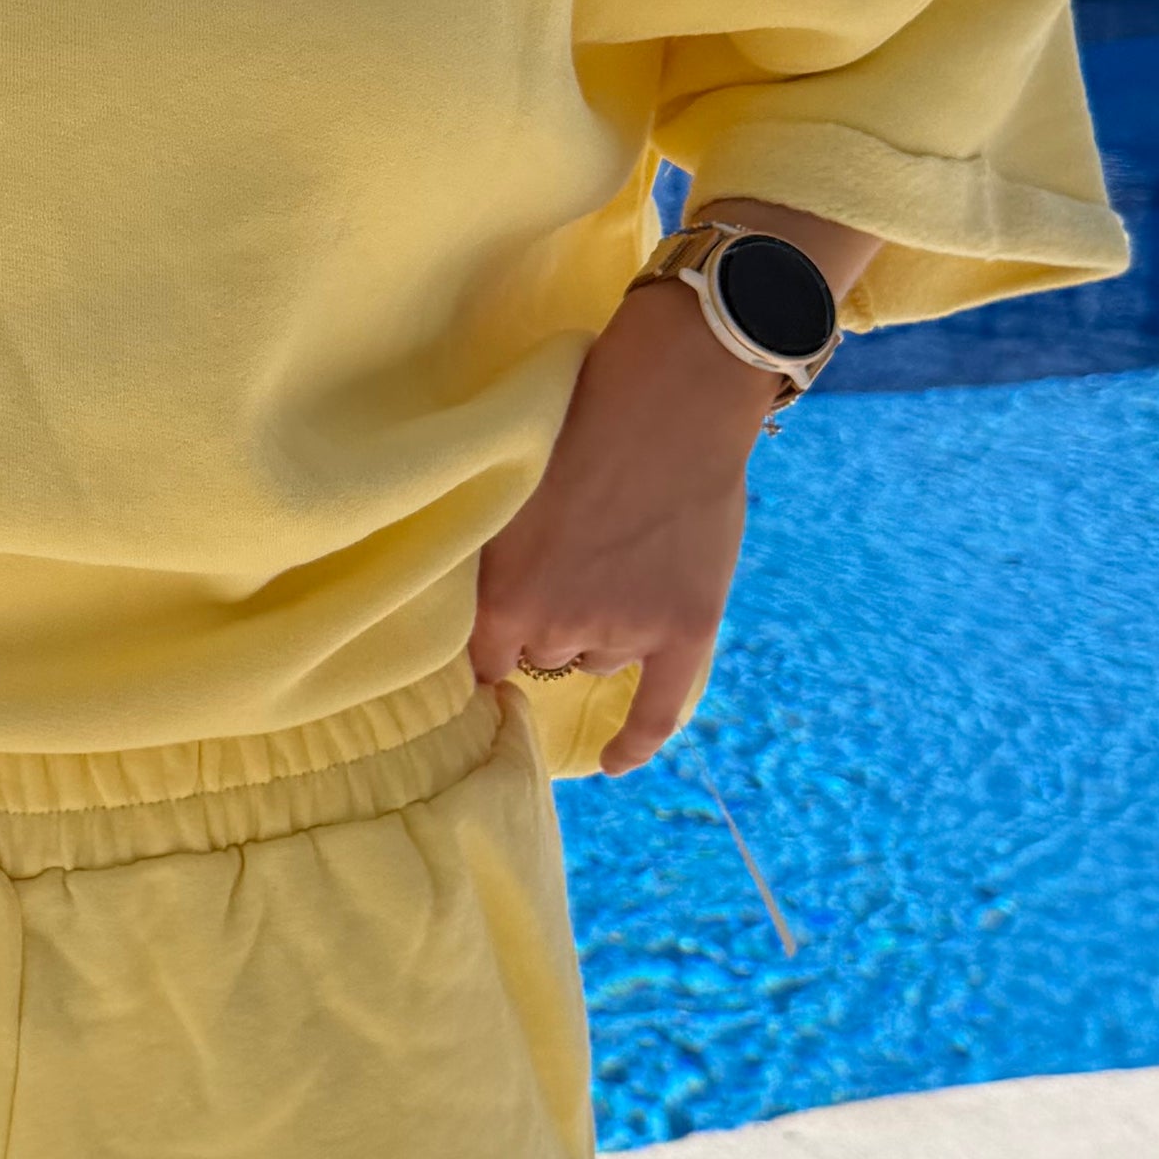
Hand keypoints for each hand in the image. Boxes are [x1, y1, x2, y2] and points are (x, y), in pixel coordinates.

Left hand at [470, 281, 787, 775]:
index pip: (477, 658)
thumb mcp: (506, 489)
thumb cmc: (579, 422)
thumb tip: (472, 601)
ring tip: (613, 556)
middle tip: (566, 559)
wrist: (673, 396)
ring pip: (594, 659)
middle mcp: (560, 629)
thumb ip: (491, 555)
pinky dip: (636, 738)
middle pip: (540, 655)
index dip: (483, 645)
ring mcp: (626, 632)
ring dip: (596, 630)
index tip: (484, 639)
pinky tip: (615, 762)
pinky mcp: (685, 628)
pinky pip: (659, 708)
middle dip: (546, 620)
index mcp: (505, 597)